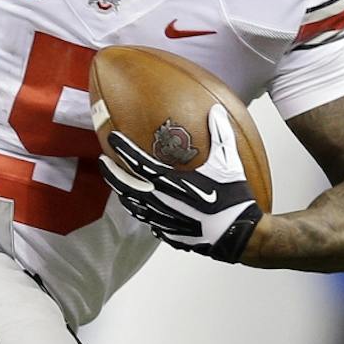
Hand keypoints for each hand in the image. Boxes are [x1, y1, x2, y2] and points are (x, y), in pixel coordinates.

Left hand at [100, 104, 262, 262]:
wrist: (239, 233)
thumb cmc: (233, 197)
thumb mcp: (228, 162)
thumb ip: (220, 134)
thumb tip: (215, 110)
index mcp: (170, 182)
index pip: (137, 162)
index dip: (122, 149)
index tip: (111, 138)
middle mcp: (160, 202)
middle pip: (125, 186)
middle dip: (111, 173)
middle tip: (103, 162)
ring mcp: (162, 220)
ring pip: (133, 206)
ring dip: (124, 193)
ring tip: (119, 184)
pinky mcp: (168, 233)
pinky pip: (148, 221)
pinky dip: (141, 212)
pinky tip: (141, 207)